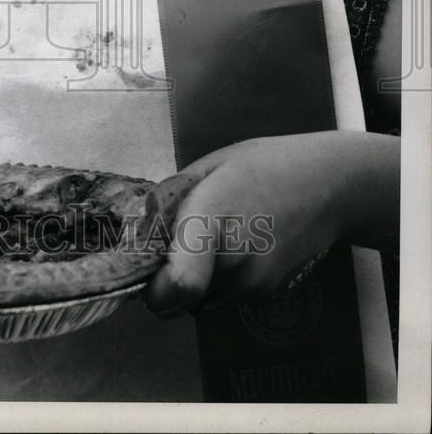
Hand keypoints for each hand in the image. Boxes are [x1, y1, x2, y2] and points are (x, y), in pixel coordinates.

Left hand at [143, 133, 358, 316]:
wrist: (326, 186)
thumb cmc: (262, 165)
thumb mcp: (207, 168)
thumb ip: (170, 201)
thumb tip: (140, 231)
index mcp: (210, 222)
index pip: (179, 285)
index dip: (154, 289)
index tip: (146, 269)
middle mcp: (232, 263)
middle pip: (177, 299)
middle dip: (164, 282)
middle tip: (170, 247)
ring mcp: (251, 283)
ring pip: (198, 302)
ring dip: (191, 281)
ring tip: (208, 239)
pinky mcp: (264, 294)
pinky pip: (221, 297)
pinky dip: (215, 280)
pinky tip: (232, 246)